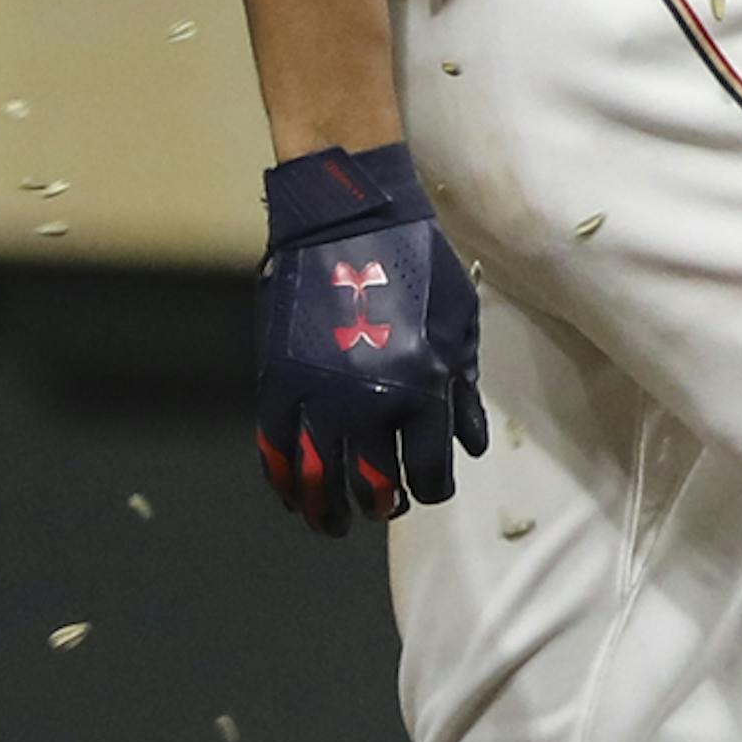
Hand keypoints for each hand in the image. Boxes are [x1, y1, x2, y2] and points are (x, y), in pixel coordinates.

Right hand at [256, 139, 487, 532]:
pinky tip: (289, 494)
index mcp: (423, 390)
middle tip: (379, 509)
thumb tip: (467, 446)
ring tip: (330, 523)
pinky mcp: (278, 379)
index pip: (427, 472)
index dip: (428, 490)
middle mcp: (370, 402)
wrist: (347, 218)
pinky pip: (274, 446)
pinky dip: (281, 478)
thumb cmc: (415, 264)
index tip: (425, 489)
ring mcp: (318, 393)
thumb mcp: (460, 325)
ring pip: (317, 477)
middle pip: (371, 484)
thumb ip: (463, 392)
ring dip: (324, 510)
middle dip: (378, 505)